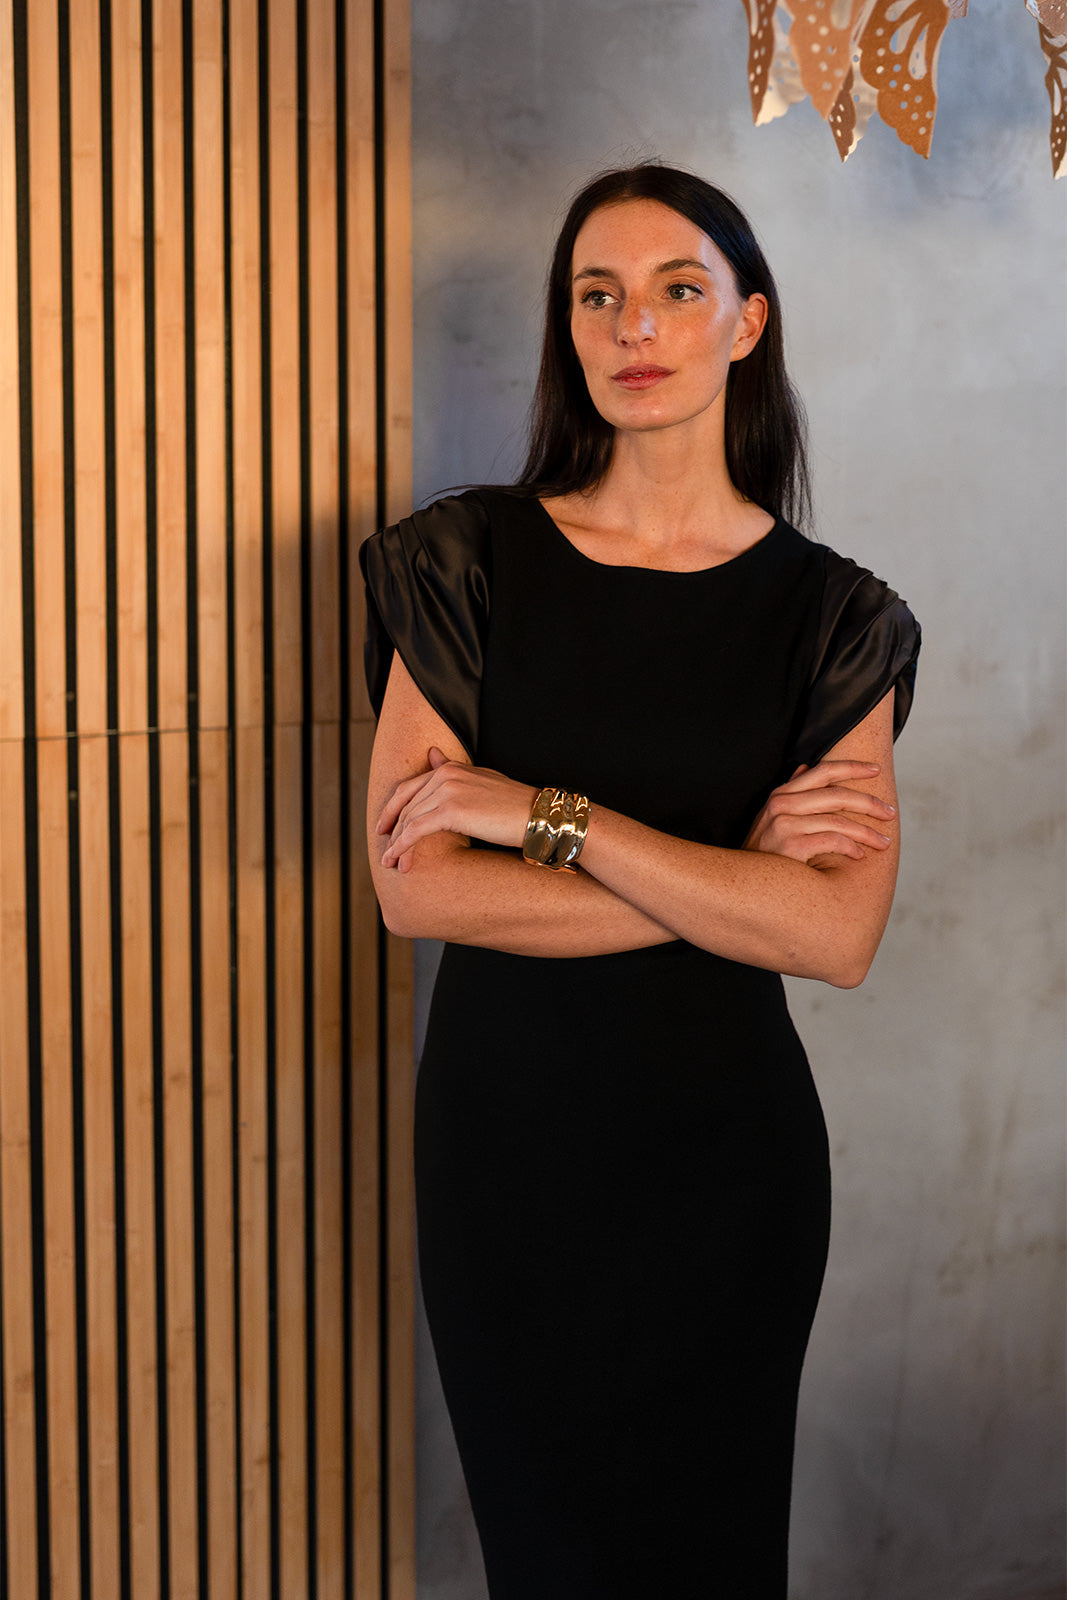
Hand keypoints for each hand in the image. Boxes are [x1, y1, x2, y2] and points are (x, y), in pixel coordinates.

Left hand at [377, 748, 537, 871]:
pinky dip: (402, 847)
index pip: (411, 787)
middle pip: (406, 803)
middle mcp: (446, 774)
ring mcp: (448, 790)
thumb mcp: (481, 781)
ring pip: (409, 819)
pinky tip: (398, 860)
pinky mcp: (451, 811)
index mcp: (451, 767)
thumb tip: (433, 754)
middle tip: (384, 850)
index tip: (385, 827)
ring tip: (391, 863)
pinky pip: (416, 830)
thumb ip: (454, 771)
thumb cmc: (515, 806)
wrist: (539, 816)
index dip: (394, 808)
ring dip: (396, 844)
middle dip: (391, 828)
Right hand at [743, 761, 895, 863]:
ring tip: (883, 843)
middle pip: (837, 795)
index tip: (876, 771)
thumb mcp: (772, 819)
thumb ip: (791, 795)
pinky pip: (832, 841)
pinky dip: (851, 848)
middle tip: (890, 814)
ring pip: (839, 821)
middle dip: (869, 803)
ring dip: (867, 833)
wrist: (744, 885)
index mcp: (781, 795)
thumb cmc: (764, 854)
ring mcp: (784, 825)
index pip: (823, 771)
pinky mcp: (790, 846)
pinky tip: (859, 856)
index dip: (852, 768)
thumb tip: (804, 768)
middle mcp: (781, 805)